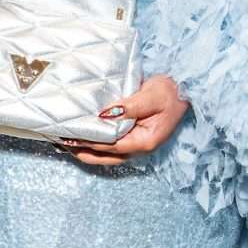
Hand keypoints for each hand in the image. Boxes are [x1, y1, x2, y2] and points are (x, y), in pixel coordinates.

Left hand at [60, 75, 190, 166]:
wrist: (184, 89)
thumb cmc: (171, 91)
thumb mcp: (152, 95)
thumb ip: (129, 106)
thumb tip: (105, 113)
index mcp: (145, 141)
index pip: (111, 146)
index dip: (90, 142)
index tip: (71, 136)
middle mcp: (140, 147)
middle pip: (106, 157)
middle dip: (84, 151)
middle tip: (63, 142)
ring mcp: (137, 144)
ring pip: (108, 156)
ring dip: (88, 151)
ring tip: (68, 144)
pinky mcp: (134, 137)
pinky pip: (111, 147)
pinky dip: (96, 145)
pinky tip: (84, 138)